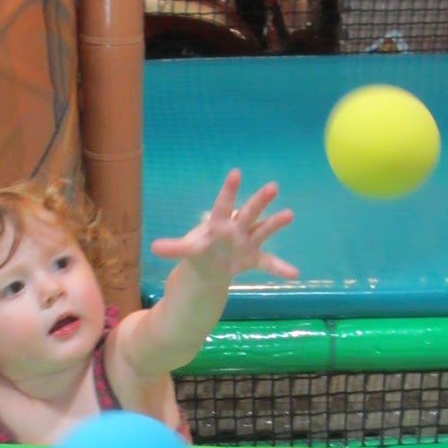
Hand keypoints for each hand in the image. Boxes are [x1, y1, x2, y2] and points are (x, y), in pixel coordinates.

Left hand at [149, 169, 298, 281]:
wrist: (210, 266)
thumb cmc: (200, 250)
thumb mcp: (188, 249)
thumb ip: (175, 247)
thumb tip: (153, 247)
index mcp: (219, 223)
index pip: (223, 205)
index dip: (229, 190)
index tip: (235, 172)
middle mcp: (236, 228)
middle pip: (248, 212)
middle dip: (259, 201)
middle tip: (272, 186)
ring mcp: (247, 241)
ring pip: (263, 229)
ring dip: (275, 223)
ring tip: (289, 214)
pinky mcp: (254, 257)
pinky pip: (269, 262)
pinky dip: (280, 268)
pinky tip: (294, 274)